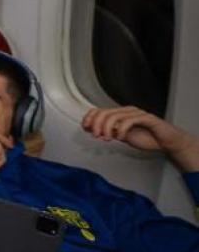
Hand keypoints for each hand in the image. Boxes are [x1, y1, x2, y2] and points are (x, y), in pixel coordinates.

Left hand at [83, 106, 198, 171]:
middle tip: (96, 135)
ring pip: (114, 116)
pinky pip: (130, 121)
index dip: (89, 118)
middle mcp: (127, 111)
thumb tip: (94, 131)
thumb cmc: (147, 137)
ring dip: (107, 128)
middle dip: (96, 124)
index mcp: (120, 114)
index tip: (85, 128)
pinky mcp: (147, 118)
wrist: (166, 141)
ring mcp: (137, 113)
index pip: (99, 110)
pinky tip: (121, 137)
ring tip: (107, 138)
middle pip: (104, 112)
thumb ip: (110, 132)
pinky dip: (122, 130)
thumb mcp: (122, 136)